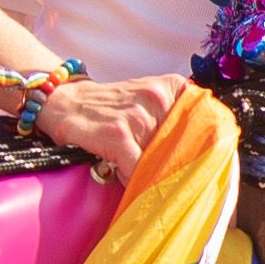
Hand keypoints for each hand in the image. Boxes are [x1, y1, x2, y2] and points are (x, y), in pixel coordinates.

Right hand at [33, 70, 189, 171]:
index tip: (195, 162)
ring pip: (160, 160)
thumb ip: (175, 116)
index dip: (197, 148)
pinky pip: (138, 168)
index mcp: (170, 87)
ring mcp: (138, 116)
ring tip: (132, 165)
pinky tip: (121, 172)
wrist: (63, 102)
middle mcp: (157, 97)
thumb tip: (199, 155)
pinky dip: (131, 176)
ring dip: (149, 171)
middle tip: (158, 168)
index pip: (201, 125)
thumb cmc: (108, 106)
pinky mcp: (118, 135)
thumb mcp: (147, 98)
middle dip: (170, 162)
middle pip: (181, 146)